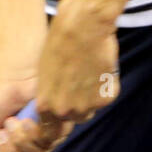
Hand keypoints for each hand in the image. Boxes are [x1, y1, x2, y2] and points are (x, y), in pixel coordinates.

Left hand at [34, 0, 120, 126]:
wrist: (83, 26)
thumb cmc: (59, 42)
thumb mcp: (45, 71)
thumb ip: (50, 92)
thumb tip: (56, 100)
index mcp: (46, 104)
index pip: (50, 125)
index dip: (57, 114)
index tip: (64, 103)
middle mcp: (65, 110)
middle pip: (73, 118)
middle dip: (75, 105)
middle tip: (79, 83)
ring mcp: (87, 106)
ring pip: (91, 110)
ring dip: (91, 98)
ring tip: (89, 73)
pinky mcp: (106, 97)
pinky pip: (105, 97)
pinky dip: (105, 87)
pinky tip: (100, 67)